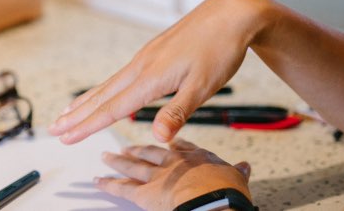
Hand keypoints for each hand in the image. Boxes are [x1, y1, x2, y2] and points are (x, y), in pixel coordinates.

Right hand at [49, 0, 279, 143]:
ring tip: (66, 113)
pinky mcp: (152, 54)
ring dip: (85, 102)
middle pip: (102, 96)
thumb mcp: (204, 86)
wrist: (230, 14)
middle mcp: (141, 66)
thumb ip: (177, 113)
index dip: (87, 125)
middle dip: (76, 115)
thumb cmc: (220, 49)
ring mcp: (144, 58)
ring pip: (108, 85)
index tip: (65, 137)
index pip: (112, 108)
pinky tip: (103, 93)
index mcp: (151, 78)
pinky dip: (104, 89)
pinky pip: (119, 76)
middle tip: (52, 129)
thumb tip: (157, 138)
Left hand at [96, 139, 251, 210]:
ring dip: (118, 161)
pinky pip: (122, 188)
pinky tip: (98, 180)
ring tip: (106, 157)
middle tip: (127, 147)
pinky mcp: (144, 193)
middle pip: (151, 152)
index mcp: (196, 157)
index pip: (181, 147)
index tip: (167, 142)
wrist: (212, 201)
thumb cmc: (227, 191)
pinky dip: (108, 184)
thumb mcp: (237, 178)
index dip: (172, 144)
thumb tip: (245, 167)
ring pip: (133, 165)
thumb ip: (238, 172)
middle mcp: (173, 162)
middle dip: (138, 149)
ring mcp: (157, 176)